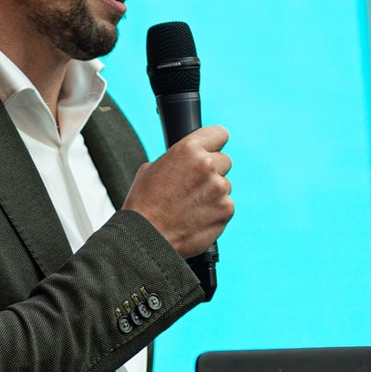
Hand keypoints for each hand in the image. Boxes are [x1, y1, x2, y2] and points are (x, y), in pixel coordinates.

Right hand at [122, 125, 232, 257]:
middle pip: (224, 160)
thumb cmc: (143, 205)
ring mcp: (219, 189)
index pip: (219, 134)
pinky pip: (225, 206)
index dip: (213, 143)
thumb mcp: (151, 169)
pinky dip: (214, 212)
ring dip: (213, 193)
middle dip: (213, 171)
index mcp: (188, 149)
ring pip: (225, 185)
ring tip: (190, 206)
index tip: (211, 150)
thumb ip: (177, 160)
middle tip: (194, 186)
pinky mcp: (226, 210)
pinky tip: (196, 218)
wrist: (147, 237)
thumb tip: (186, 161)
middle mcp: (207, 165)